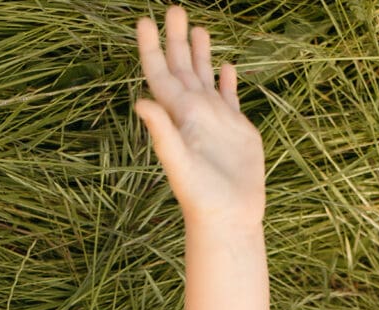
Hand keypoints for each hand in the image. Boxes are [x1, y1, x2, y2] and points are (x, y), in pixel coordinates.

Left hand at [136, 6, 264, 228]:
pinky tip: (226, 67)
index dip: (151, 48)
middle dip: (176, 38)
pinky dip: (227, 81)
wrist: (229, 219)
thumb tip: (140, 101)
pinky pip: (229, 98)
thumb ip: (162, 133)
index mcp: (179, 117)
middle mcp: (194, 115)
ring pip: (204, 78)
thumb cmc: (202, 198)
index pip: (160, 75)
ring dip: (199, 54)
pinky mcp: (237, 131)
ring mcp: (216, 121)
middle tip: (173, 8)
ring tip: (198, 27)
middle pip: (182, 68)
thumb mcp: (180, 164)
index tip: (143, 21)